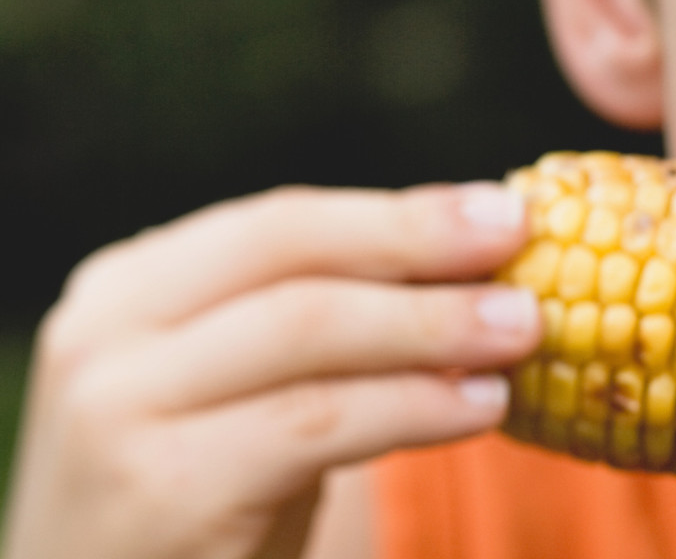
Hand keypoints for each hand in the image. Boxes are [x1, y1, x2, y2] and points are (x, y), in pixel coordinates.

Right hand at [2, 183, 541, 558]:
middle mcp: (105, 336)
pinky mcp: (163, 486)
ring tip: (525, 327)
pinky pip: (317, 421)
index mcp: (129, 290)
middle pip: (290, 254)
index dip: (400, 214)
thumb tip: (482, 258)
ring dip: (433, 322)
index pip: (282, 224)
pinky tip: (484, 406)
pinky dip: (414, 405)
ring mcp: (119, 409)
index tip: (508, 212)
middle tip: (522, 240)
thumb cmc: (209, 509)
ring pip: (306, 327)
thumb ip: (329, 328)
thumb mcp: (251, 398)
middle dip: (418, 241)